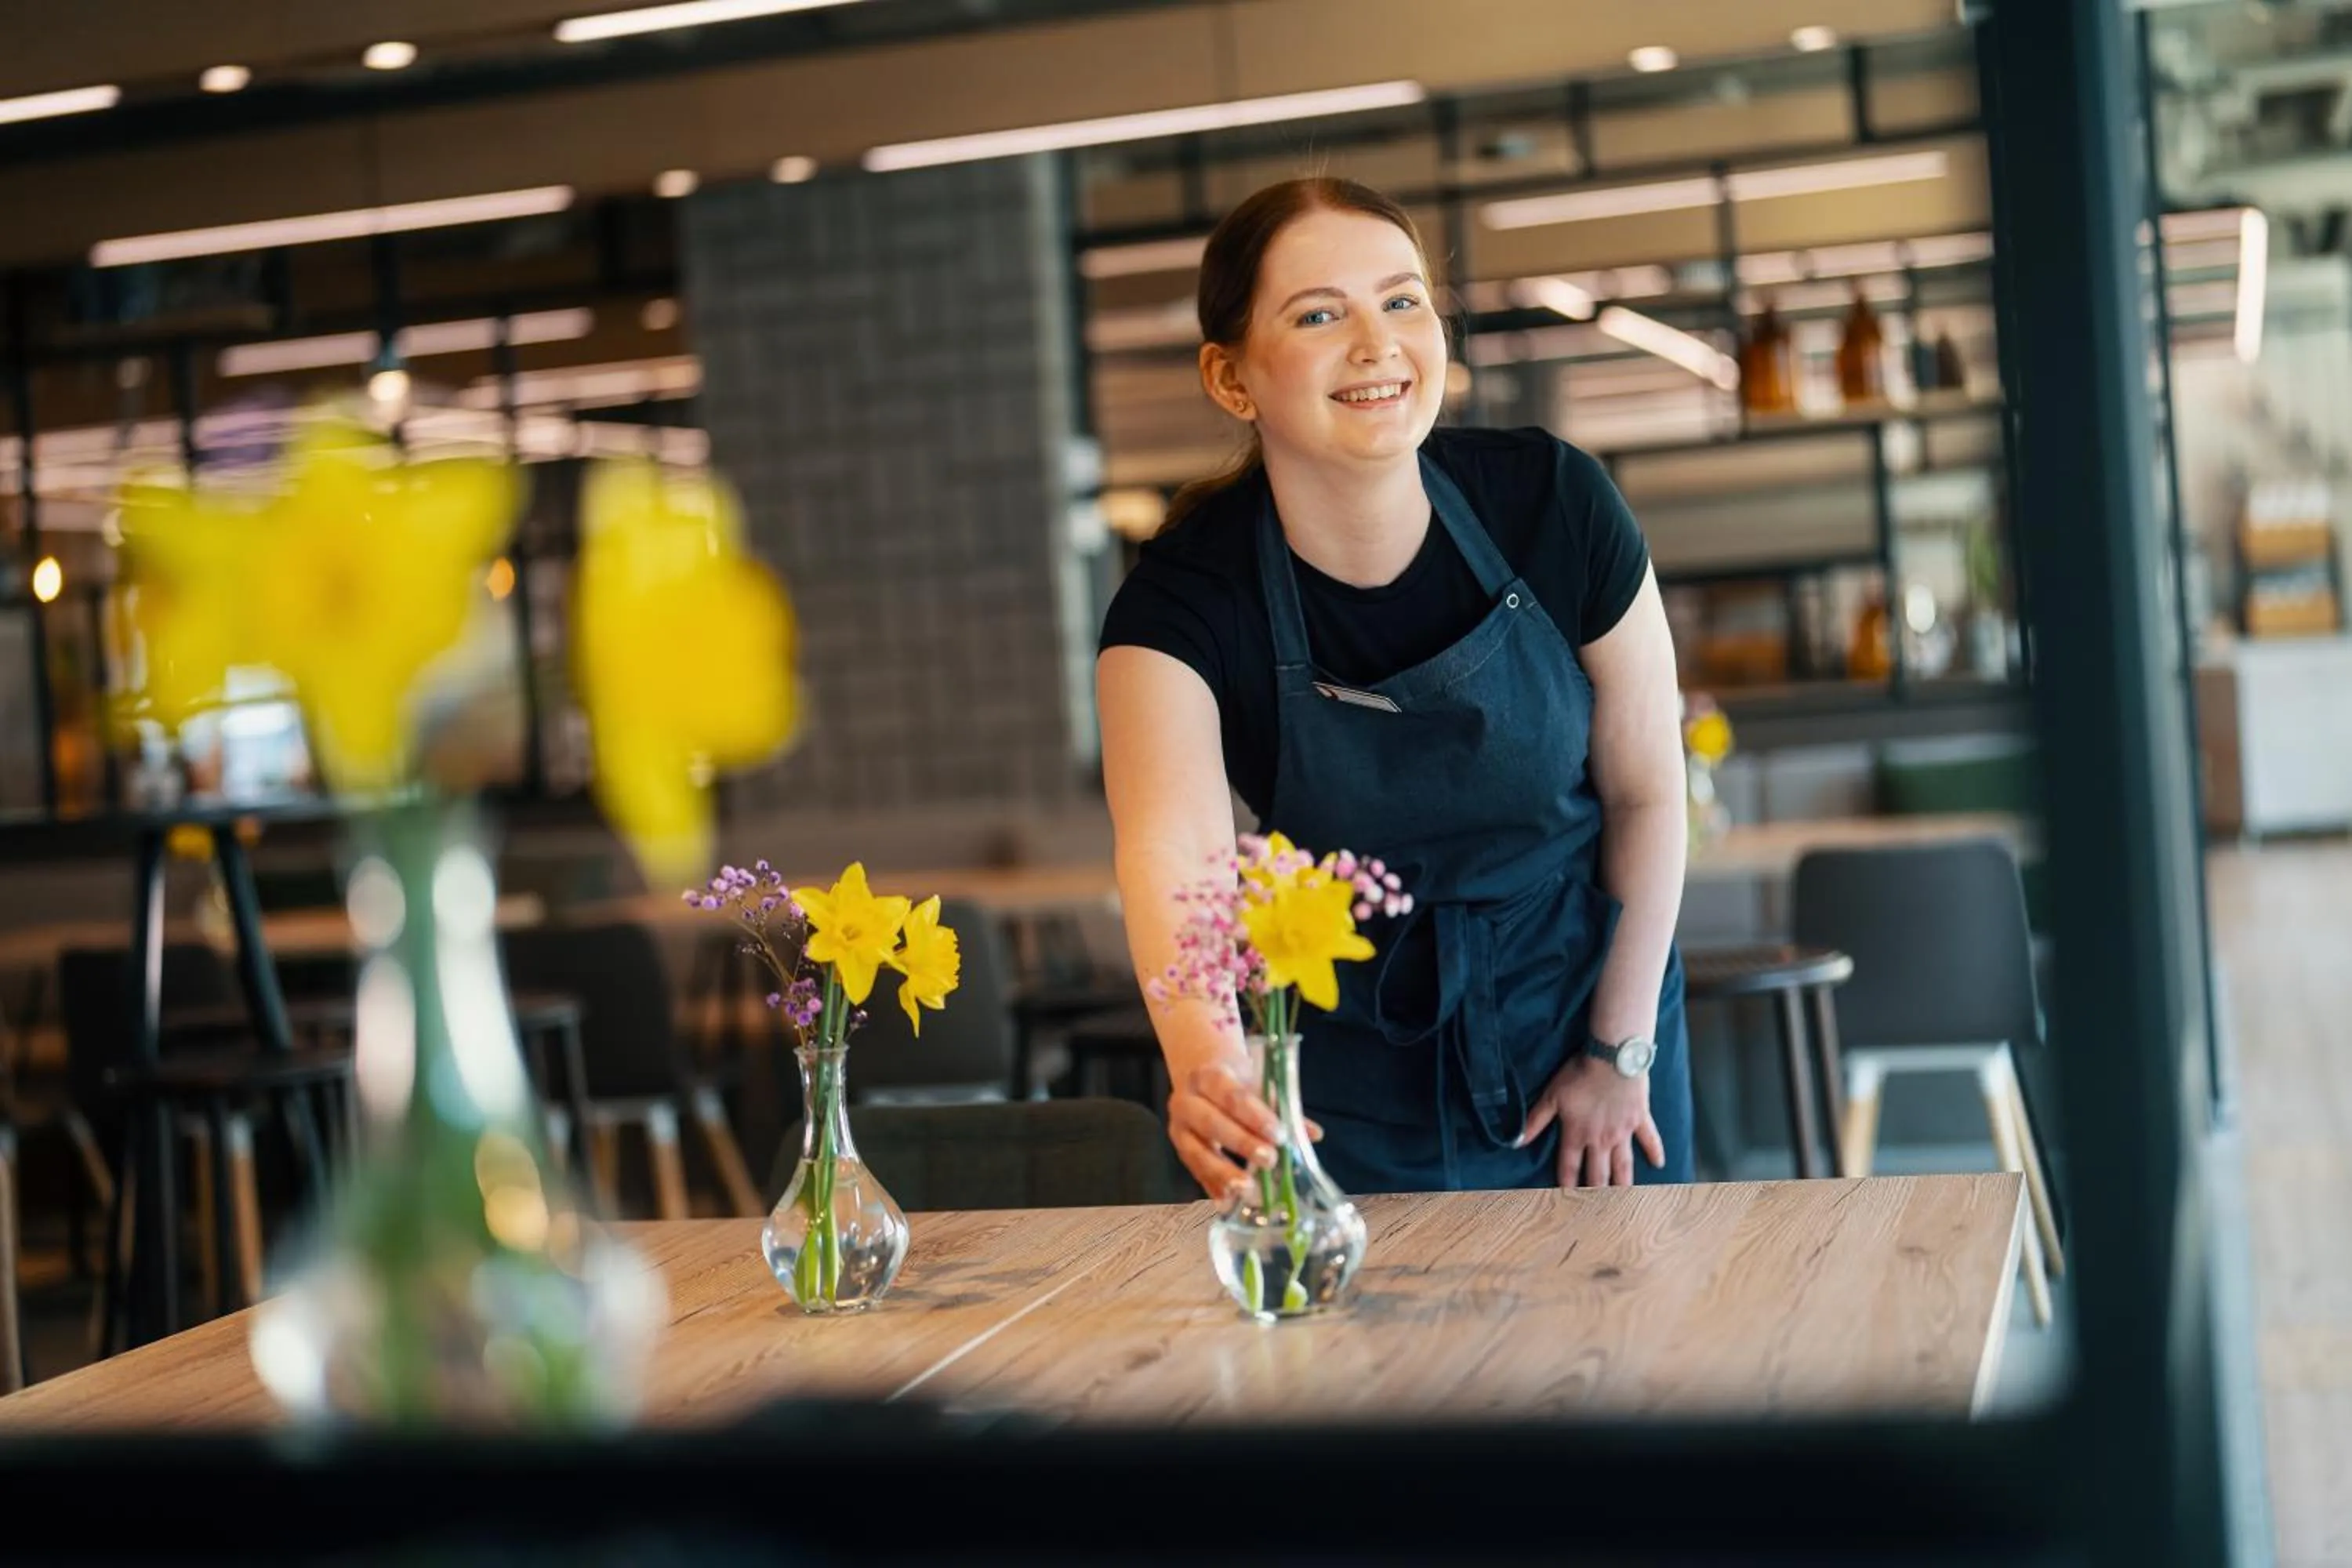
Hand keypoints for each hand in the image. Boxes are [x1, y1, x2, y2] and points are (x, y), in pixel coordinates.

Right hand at [1165, 1057, 1322, 1199]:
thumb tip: (1314, 1134)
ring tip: (1247, 1188)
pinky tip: (1227, 1202)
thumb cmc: (1235, 1082)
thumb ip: (1282, 1107)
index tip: (1278, 1133)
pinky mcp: (1179, 1151)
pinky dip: (1211, 1187)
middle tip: (1270, 1159)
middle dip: (1241, 1143)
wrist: (1201, 1079)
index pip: (1231, 1095)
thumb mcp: (1257, 1084)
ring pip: (1197, 1152)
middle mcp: (1186, 1101)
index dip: (1254, 1115)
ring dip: (1222, 1172)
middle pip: (1211, 1122)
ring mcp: (1179, 1128)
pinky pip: (1194, 1171)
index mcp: (1208, 1076)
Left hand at [1517, 1055, 1662, 1187]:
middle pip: (1598, 1173)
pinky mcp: (1640, 1119)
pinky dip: (1655, 1151)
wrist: (1613, 1058)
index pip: (1569, 1166)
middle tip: (1597, 1210)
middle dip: (1596, 1192)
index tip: (1565, 1201)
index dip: (1566, 1184)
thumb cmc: (1580, 1074)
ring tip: (1624, 1200)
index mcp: (1577, 1134)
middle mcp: (1601, 1140)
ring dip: (1623, 1183)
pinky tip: (1660, 1165)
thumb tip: (1517, 1142)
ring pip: (1624, 1165)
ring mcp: (1623, 1132)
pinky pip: (1649, 1139)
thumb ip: (1535, 1121)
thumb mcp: (1551, 1096)